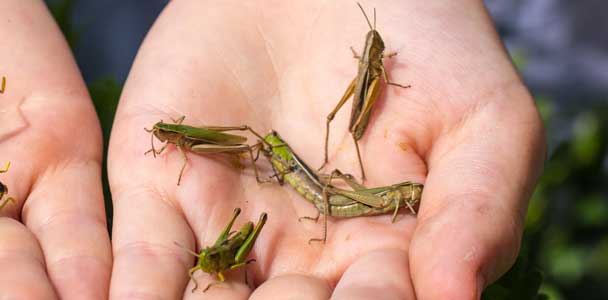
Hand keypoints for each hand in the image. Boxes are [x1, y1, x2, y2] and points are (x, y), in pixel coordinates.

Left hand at [108, 1, 543, 298]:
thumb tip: (459, 298)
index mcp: (377, 263)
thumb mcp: (482, 120)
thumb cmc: (426, 44)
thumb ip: (478, 208)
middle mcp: (295, 264)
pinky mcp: (158, 190)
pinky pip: (144, 258)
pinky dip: (133, 293)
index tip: (370, 286)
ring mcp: (223, 230)